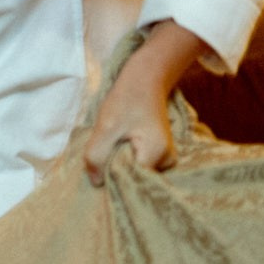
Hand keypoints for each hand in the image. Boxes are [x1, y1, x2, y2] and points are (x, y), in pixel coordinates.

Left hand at [81, 21, 206, 186]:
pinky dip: (125, 161)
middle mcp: (167, 161)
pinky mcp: (160, 155)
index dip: (113, 179)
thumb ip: (97, 155)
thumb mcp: (105, 127)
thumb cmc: (125, 100)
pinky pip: (139, 166)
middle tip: (101, 160)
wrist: (145, 80)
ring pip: (136, 173)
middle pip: (135, 180)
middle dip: (116, 174)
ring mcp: (166, 159)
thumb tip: (96, 183)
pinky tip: (117, 150)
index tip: (99, 175)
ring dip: (119, 166)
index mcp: (156, 155)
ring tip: (111, 150)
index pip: (132, 182)